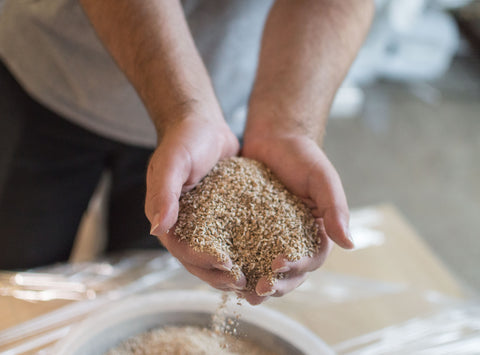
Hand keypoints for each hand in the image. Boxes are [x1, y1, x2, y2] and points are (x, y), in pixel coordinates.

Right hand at [146, 116, 246, 291]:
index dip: (200, 260)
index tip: (224, 264)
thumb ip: (164, 193)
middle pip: (198, 259)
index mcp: (166, 216)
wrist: (203, 123)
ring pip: (216, 252)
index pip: (181, 248)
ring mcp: (204, 220)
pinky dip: (244, 248)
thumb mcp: (173, 162)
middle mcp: (184, 223)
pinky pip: (232, 235)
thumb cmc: (184, 139)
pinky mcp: (223, 214)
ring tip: (254, 277)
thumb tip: (157, 229)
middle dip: (219, 274)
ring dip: (232, 268)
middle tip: (242, 281)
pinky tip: (264, 255)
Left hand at [240, 133, 351, 303]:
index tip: (278, 267)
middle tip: (257, 292)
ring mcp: (271, 235)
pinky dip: (237, 261)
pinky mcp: (249, 227)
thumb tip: (350, 244)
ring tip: (238, 291)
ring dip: (254, 282)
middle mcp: (294, 238)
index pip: (311, 259)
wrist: (274, 138)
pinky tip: (223, 269)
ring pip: (265, 266)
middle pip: (289, 272)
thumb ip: (335, 209)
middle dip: (275, 285)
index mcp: (317, 231)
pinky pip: (244, 248)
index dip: (297, 268)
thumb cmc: (302, 156)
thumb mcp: (322, 179)